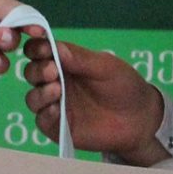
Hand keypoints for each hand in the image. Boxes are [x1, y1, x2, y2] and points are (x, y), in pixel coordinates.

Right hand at [20, 34, 165, 164]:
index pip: (40, 51)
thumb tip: (54, 46)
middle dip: (38, 71)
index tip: (43, 50)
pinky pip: (42, 121)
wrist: (140, 118)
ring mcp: (56, 105)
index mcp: (64, 62)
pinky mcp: (59, 127)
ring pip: (33, 98)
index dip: (36, 49)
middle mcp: (56, 82)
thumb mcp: (105, 66)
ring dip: (40, 93)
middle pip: (32, 74)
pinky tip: (56, 110)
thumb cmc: (124, 85)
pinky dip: (45, 115)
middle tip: (53, 71)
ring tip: (56, 90)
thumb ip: (80, 58)